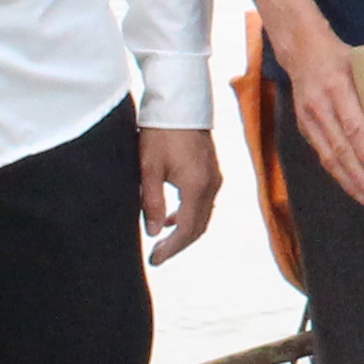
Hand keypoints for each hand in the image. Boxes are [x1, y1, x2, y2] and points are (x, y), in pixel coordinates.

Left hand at [139, 125, 221, 262]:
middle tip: (157, 255)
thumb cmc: (160, 132)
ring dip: (185, 230)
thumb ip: (152, 203)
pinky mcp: (212, 170)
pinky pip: (204, 202)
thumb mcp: (149, 168)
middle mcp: (212, 185)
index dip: (171, 249)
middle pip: (199, 227)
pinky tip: (173, 216)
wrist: (179, 103)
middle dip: (178, 244)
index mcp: (197, 187)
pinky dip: (190, 215)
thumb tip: (154, 232)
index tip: (154, 260)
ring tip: (162, 239)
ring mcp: (215, 177)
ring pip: (203, 216)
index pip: (187, 230)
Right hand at [272, 23, 363, 205]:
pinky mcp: (304, 128)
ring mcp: (308, 119)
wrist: (302, 51)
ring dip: (348, 180)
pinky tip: (351, 186)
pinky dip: (337, 173)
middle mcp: (320, 106)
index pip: (353, 124)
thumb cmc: (343, 59)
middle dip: (359, 175)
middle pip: (340, 148)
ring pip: (328, 156)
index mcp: (337, 87)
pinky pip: (322, 155)